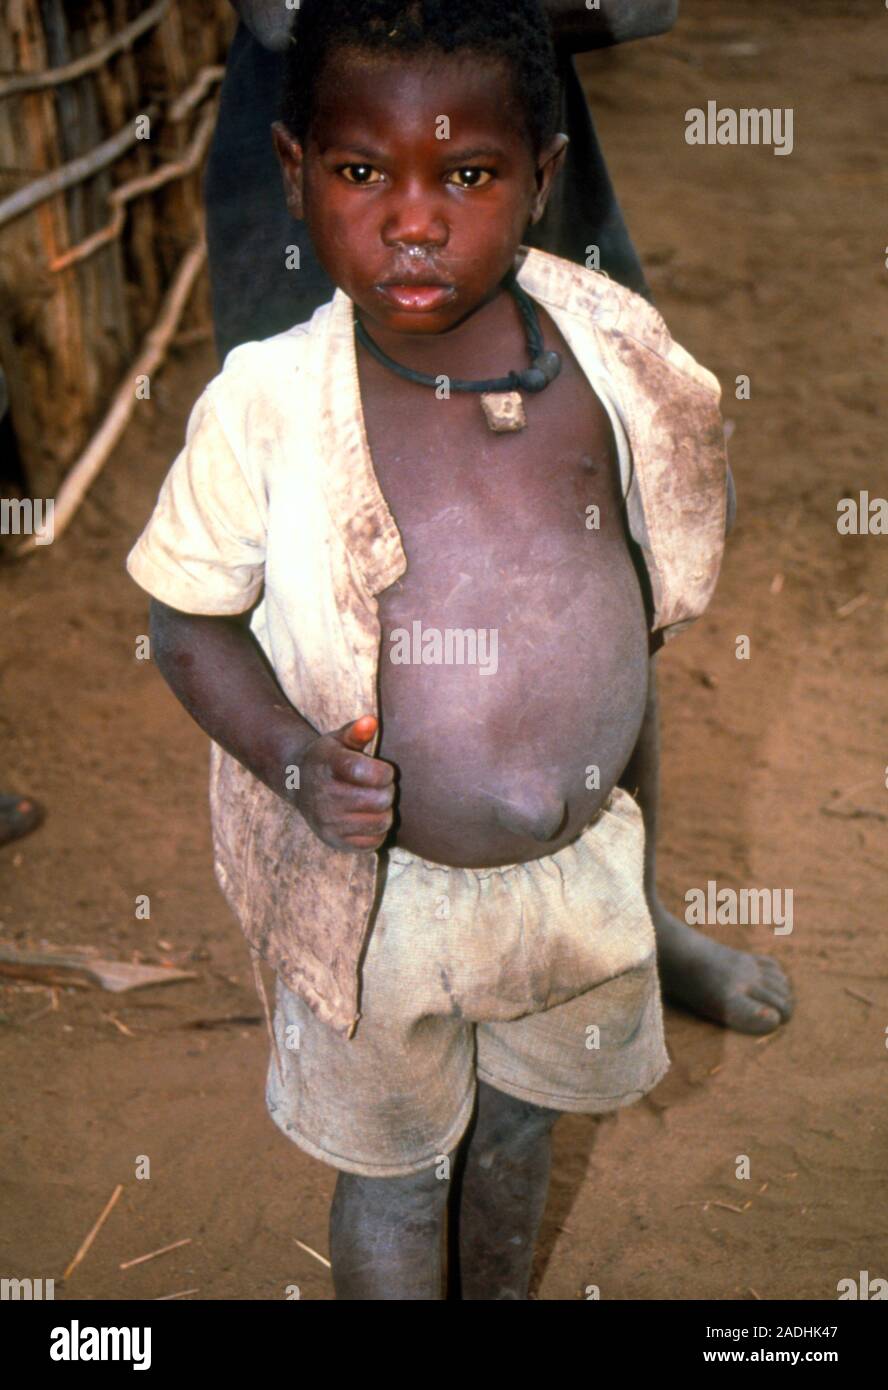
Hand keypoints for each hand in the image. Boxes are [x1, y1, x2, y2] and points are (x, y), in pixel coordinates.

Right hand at [295, 715, 395, 852]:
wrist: (298, 783)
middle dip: (386, 790)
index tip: (383, 770)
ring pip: (381, 822)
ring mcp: (329, 822)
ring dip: (385, 811)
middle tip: (378, 786)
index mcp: (329, 766)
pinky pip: (374, 842)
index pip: (370, 773)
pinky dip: (377, 830)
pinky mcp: (335, 841)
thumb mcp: (339, 740)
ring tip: (373, 801)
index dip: (385, 772)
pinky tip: (367, 818)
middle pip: (380, 799)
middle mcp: (325, 796)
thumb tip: (370, 721)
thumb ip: (357, 731)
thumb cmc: (328, 758)